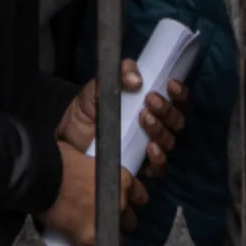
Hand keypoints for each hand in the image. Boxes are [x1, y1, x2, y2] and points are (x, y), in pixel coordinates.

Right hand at [42, 143, 149, 245]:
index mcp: (122, 179)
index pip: (139, 196)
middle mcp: (121, 202)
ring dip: (108, 235)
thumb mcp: (86, 158)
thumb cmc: (60, 160)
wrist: (42, 177)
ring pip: (118, 238)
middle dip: (118, 219)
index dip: (128, 199)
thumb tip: (89, 176)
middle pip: (129, 219)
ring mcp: (108, 222)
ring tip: (93, 233)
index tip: (118, 201)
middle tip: (102, 216)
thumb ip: (95, 171)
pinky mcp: (91, 239)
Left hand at [57, 61, 186, 177]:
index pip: (176, 98)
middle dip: (167, 110)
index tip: (170, 84)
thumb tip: (135, 79)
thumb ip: (115, 76)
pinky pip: (159, 168)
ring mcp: (149, 148)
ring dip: (161, 129)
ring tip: (144, 119)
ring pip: (170, 141)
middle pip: (177, 120)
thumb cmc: (86, 111)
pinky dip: (159, 159)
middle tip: (150, 101)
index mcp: (149, 104)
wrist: (65, 141)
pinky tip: (150, 149)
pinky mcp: (140, 169)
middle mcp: (155, 126)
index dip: (179, 92)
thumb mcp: (97, 88)